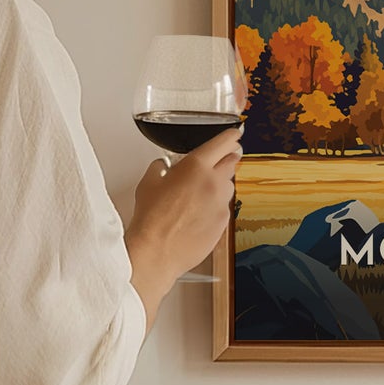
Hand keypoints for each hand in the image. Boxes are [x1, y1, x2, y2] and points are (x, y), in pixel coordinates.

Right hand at [125, 126, 242, 327]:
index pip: (223, 143)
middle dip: (227, 158)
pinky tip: (199, 213)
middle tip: (219, 160)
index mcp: (196, 166)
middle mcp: (214, 182)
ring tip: (201, 193)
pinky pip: (224, 207)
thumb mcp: (148, 182)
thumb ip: (160, 167)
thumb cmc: (151, 218)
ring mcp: (221, 203)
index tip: (235, 134)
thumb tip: (163, 166)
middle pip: (232, 162)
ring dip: (220, 184)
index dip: (230, 136)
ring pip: (229, 186)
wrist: (157, 251)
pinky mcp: (223, 222)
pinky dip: (216, 206)